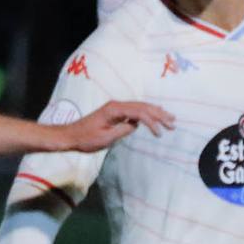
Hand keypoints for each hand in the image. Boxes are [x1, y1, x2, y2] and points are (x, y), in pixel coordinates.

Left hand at [53, 99, 174, 150]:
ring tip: (169, 119)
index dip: (152, 122)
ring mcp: (116, 108)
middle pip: (142, 107)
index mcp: (114, 109)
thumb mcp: (105, 138)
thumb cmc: (85, 138)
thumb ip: (122, 130)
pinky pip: (134, 111)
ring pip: (140, 107)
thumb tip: (135, 125)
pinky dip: (146, 114)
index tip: (159, 133)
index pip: (138, 113)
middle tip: (173, 123)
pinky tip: (155, 117)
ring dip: (155, 113)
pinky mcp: (115, 113)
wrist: (70, 135)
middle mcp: (116, 105)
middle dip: (159, 115)